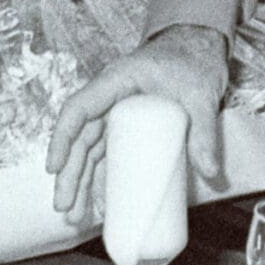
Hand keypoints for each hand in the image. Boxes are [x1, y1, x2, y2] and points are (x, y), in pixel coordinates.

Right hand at [45, 25, 227, 218]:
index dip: (62, 138)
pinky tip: (98, 203)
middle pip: (80, 138)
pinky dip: (100, 177)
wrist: (198, 49)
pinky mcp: (129, 128)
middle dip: (69, 173)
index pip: (79, 109)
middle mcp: (109, 99)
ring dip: (80, 181)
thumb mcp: (200, 95)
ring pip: (90, 150)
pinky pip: (108, 154)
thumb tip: (210, 172)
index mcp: (116, 82)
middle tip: (64, 207)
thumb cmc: (193, 62)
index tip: (55, 167)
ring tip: (73, 214)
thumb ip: (204, 132)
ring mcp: (117, 114)